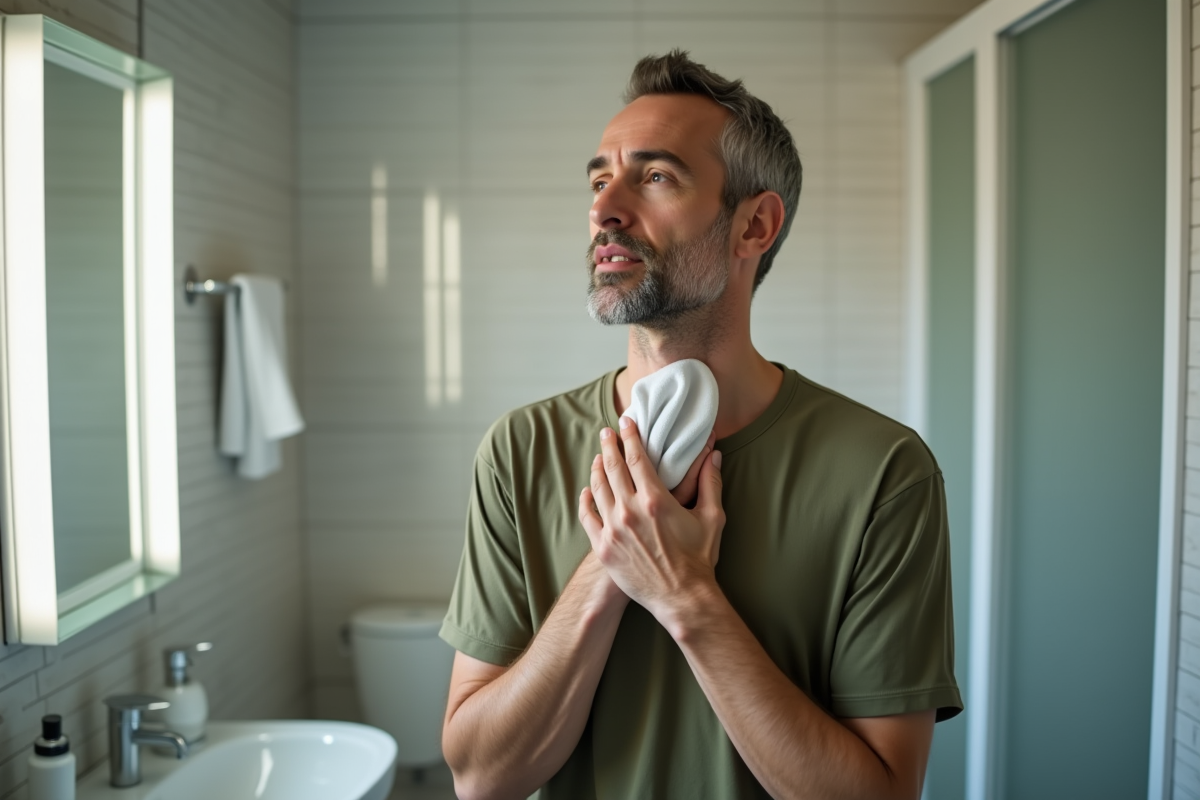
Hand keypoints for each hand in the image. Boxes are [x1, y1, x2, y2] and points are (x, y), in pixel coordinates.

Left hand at [577, 417, 725, 626]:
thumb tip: (715, 455)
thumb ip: (711, 483)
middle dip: (609, 446)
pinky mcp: (603, 548)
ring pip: (597, 489)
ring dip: (596, 468)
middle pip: (612, 468)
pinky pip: (587, 516)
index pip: (637, 458)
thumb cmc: (699, 559)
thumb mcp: (712, 518)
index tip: (626, 423)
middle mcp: (629, 511)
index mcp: (655, 500)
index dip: (630, 437)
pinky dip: (585, 499)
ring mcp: (613, 530)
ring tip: (598, 456)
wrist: (681, 597)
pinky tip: (587, 491)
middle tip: (607, 432)